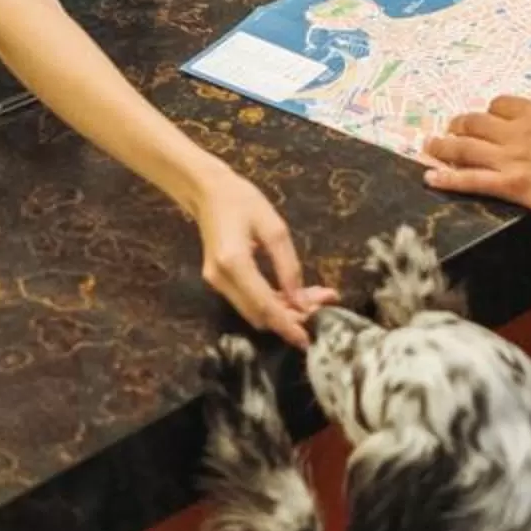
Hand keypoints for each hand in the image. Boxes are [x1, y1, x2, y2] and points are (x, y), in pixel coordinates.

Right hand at [186, 166, 337, 347]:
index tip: (308, 339)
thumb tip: (302, 301)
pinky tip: (294, 294)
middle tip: (322, 306)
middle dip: (290, 318)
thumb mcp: (275, 228)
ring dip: (283, 311)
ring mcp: (216, 282)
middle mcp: (221, 279)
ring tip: (314, 298)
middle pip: (259, 315)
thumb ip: (289, 267)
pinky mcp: (218, 281)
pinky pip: (247, 301)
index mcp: (234, 263)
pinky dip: (271, 303)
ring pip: (254, 311)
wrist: (208, 191)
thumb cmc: (243, 201)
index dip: (287, 325)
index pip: (264, 306)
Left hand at [421, 95, 530, 221]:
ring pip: (464, 148)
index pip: (499, 104)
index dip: (489, 111)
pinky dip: (447, 178)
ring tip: (429, 146)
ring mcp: (508, 159)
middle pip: (475, 122)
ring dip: (442, 146)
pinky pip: (470, 180)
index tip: (487, 117)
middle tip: (451, 128)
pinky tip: (431, 177)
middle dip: (459, 124)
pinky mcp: (507, 186)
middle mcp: (515, 132)